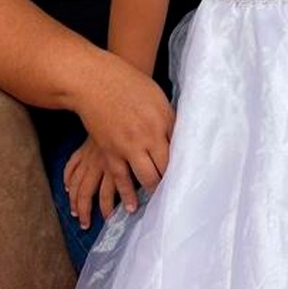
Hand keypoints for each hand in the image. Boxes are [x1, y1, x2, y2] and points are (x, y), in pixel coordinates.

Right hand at [68, 54, 175, 226]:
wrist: (95, 82)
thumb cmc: (129, 85)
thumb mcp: (158, 99)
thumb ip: (169, 120)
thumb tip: (179, 138)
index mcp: (163, 121)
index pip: (180, 150)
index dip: (186, 165)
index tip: (192, 176)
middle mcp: (149, 136)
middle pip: (167, 167)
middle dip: (173, 181)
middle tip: (180, 193)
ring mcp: (129, 146)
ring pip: (147, 177)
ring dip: (155, 190)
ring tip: (161, 202)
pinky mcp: (110, 152)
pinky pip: (121, 178)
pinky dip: (127, 193)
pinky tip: (132, 206)